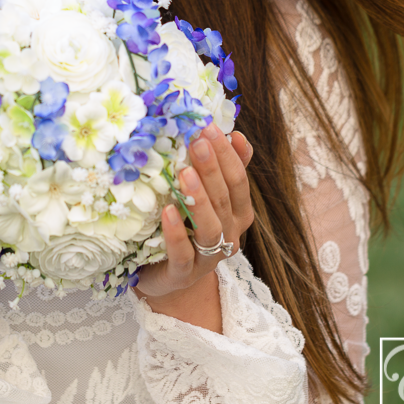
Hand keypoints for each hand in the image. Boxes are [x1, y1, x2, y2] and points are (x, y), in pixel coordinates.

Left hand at [133, 125, 253, 327]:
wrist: (165, 276)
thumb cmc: (187, 228)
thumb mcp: (206, 197)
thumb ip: (223, 170)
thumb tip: (236, 135)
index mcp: (237, 214)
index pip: (238, 180)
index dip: (226, 154)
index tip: (209, 127)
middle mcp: (229, 235)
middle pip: (224, 199)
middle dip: (212, 168)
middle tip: (197, 141)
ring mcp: (208, 258)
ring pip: (210, 229)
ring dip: (199, 200)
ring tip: (184, 173)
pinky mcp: (183, 274)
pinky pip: (183, 254)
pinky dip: (176, 233)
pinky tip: (166, 211)